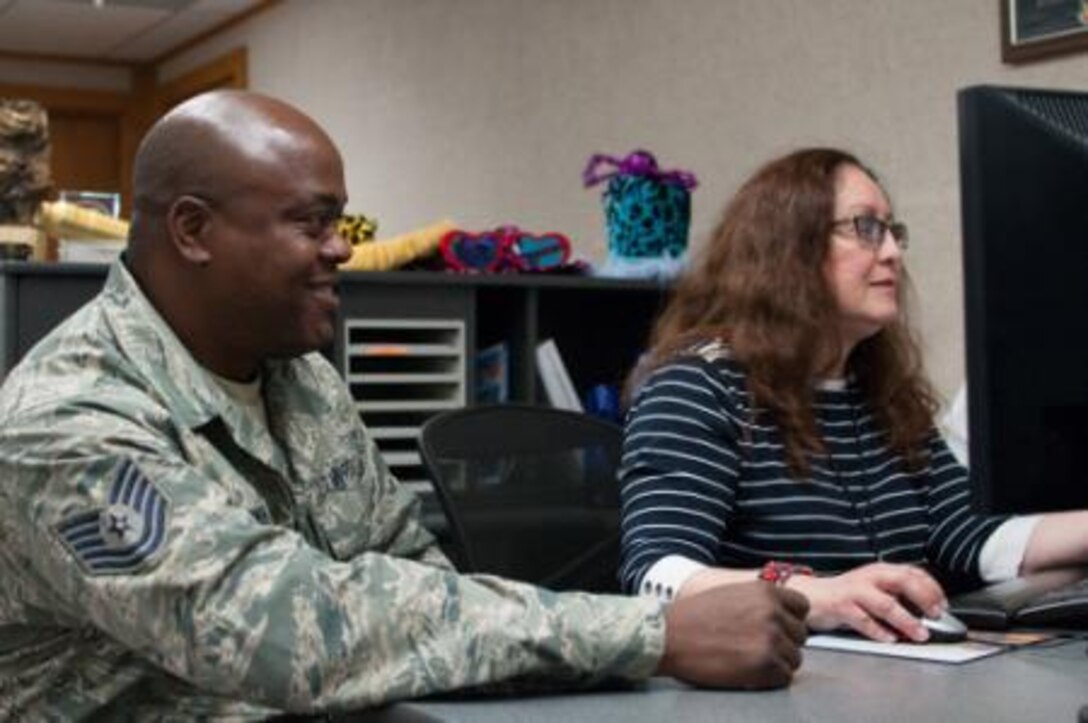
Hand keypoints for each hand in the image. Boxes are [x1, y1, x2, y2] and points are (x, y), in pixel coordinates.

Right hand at [657, 581, 808, 688]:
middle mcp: (774, 612)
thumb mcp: (732, 594)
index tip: (777, 628)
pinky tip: (747, 672)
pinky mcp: (765, 664)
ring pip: (794, 658)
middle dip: (783, 643)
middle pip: (799, 635)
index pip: (801, 607)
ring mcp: (772, 639)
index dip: (789, 620)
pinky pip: (784, 677)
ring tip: (747, 660)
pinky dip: (769, 679)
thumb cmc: (693, 617)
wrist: (669, 636)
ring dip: (776, 662)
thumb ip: (759, 602)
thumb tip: (781, 615)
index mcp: (766, 591)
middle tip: (755, 648)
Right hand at [788, 562, 945, 642]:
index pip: (912, 572)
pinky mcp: (841, 606)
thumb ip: (896, 593)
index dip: (931, 587)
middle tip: (937, 614)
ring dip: (906, 620)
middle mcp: (869, 577)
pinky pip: (863, 620)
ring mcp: (854, 591)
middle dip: (924, 597)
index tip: (943, 603)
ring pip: (886, 604)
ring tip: (920, 633)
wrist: (812, 596)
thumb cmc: (847, 595)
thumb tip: (927, 608)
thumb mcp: (874, 587)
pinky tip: (890, 639)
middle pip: (902, 581)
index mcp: (880, 570)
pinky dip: (879, 631)